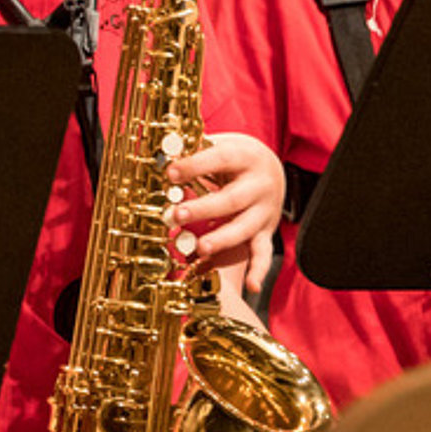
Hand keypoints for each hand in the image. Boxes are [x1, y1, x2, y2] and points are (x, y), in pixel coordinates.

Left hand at [163, 133, 283, 270]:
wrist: (271, 167)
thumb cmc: (233, 157)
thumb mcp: (218, 145)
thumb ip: (192, 150)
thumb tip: (159, 155)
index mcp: (246, 158)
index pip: (220, 160)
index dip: (195, 165)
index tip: (170, 172)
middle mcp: (259, 186)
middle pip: (231, 200)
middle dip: (203, 209)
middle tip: (176, 215)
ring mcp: (264, 211)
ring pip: (244, 228)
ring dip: (220, 240)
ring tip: (199, 248)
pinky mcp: (265, 231)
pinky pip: (263, 253)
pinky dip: (258, 270)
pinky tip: (252, 286)